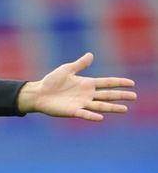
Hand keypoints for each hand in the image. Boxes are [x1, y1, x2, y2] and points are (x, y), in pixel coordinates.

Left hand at [17, 52, 136, 120]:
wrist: (38, 93)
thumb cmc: (51, 81)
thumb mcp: (66, 70)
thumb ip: (79, 64)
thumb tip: (91, 55)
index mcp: (87, 84)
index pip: (106, 83)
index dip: (118, 83)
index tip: (131, 83)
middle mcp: (87, 95)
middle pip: (107, 95)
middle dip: (120, 96)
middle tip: (134, 96)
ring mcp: (81, 103)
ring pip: (100, 106)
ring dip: (112, 108)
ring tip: (125, 109)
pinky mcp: (73, 111)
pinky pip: (84, 114)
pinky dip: (92, 115)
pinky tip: (101, 117)